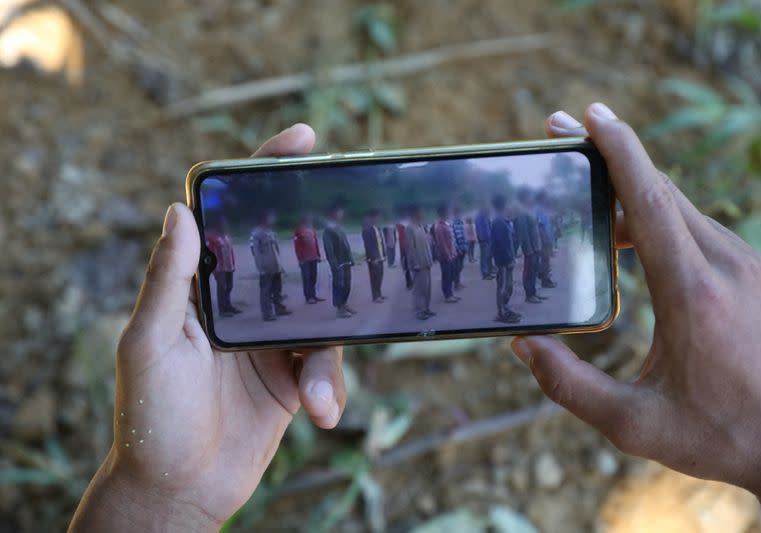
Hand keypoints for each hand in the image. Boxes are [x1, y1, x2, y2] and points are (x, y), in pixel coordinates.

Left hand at [70, 125, 346, 532]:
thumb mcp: (149, 344)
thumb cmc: (150, 418)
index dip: (264, 173)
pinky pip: (328, 363)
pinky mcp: (294, 373)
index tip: (301, 139)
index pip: (230, 216)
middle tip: (362, 227)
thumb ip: (167, 281)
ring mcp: (270, 337)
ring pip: (321, 317)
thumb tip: (179, 210)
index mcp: (201, 286)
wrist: (180, 490)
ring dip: (324, 358)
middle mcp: (239, 303)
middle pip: (291, 254)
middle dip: (323, 245)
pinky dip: (329, 386)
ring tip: (311, 395)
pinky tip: (320, 412)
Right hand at [511, 104, 760, 529]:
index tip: (588, 116)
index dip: (618, 150)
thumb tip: (523, 343)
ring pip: (684, 210)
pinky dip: (665, 222)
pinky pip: (704, 232)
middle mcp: (728, 266)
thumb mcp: (633, 425)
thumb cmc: (722, 438)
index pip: (650, 200)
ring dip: (637, 194)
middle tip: (566, 137)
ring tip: (592, 199)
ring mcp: (752, 267)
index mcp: (693, 293)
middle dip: (614, 157)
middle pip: (662, 192)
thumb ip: (568, 386)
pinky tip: (638, 243)